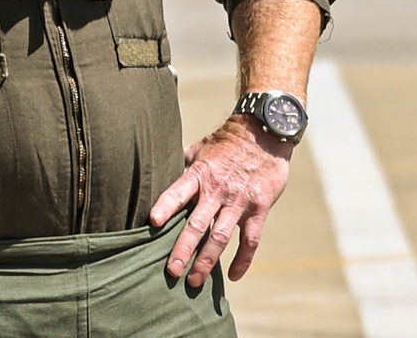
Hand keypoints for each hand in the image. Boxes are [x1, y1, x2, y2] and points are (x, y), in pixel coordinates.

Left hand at [148, 116, 292, 287]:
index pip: (178, 191)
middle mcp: (217, 189)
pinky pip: (250, 240)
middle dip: (183, 249)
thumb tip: (162, 171)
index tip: (152, 223)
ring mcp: (239, 201)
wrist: (264, 134)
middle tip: (171, 271)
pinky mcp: (259, 208)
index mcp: (200, 173)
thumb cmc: (227, 141)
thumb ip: (184, 165)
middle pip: (197, 223)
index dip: (165, 206)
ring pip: (220, 237)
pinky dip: (242, 260)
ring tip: (194, 281)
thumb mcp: (201, 148)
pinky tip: (233, 275)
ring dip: (207, 261)